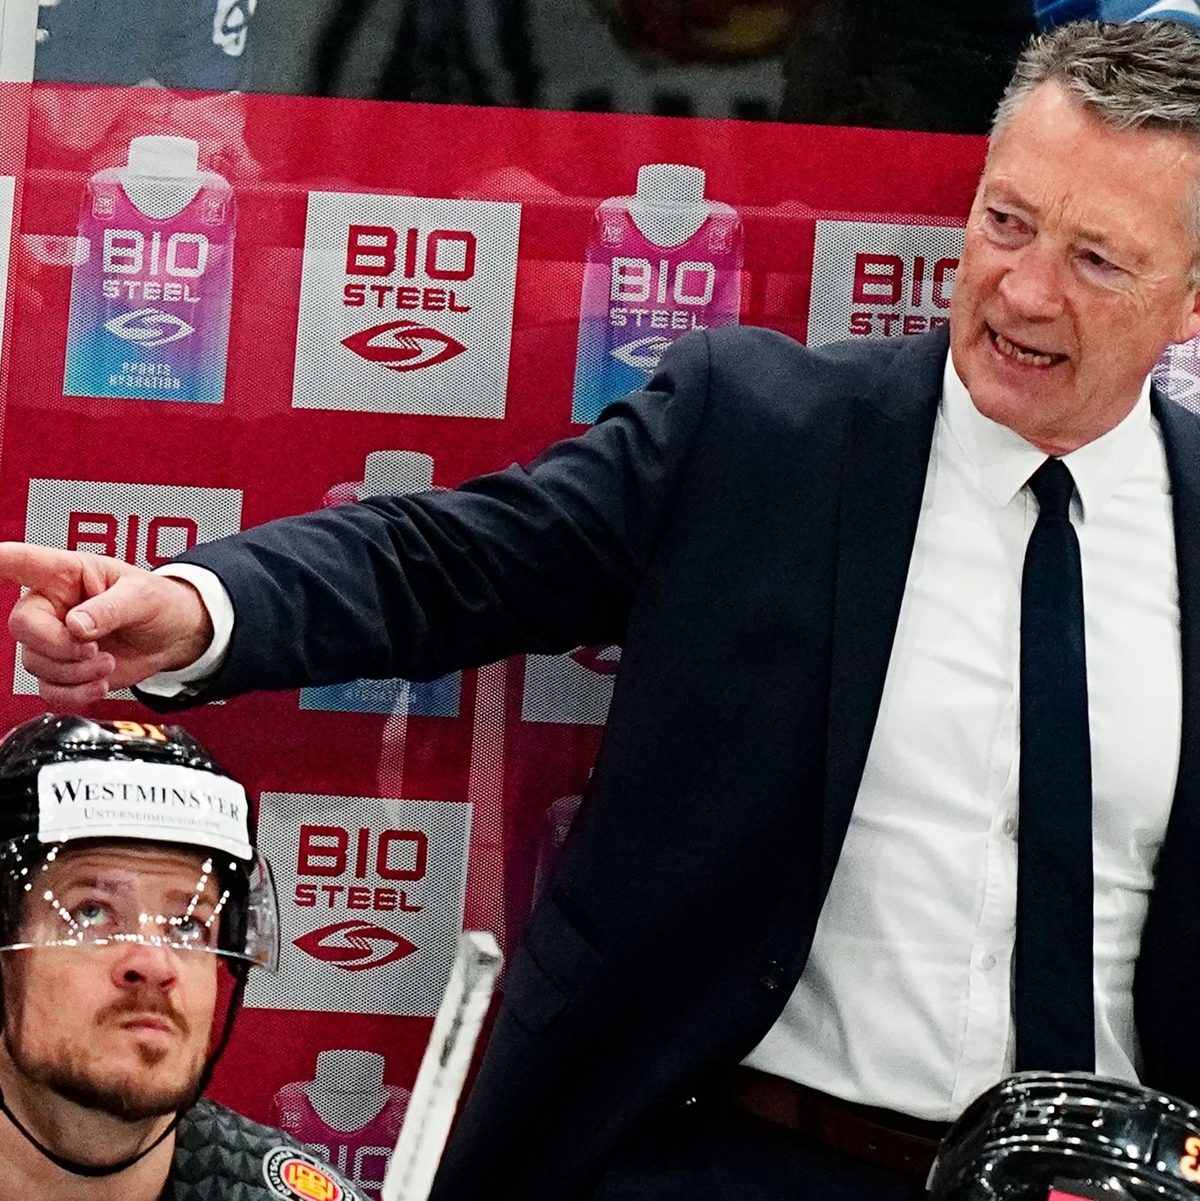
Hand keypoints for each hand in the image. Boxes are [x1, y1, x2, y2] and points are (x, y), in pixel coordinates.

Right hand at [0, 544, 214, 706]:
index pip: (20, 561)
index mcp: (66, 574)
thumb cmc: (158, 603)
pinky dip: (74, 694)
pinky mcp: (63, 669)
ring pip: (35, 663)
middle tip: (95, 648)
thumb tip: (76, 626)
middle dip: (59, 645)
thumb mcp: (143, 596)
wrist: (174, 636)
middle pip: (22, 625)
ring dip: (74, 672)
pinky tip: (100, 683)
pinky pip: (48, 689)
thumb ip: (109, 608)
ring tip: (108, 662)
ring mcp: (54, 638)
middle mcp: (52, 605)